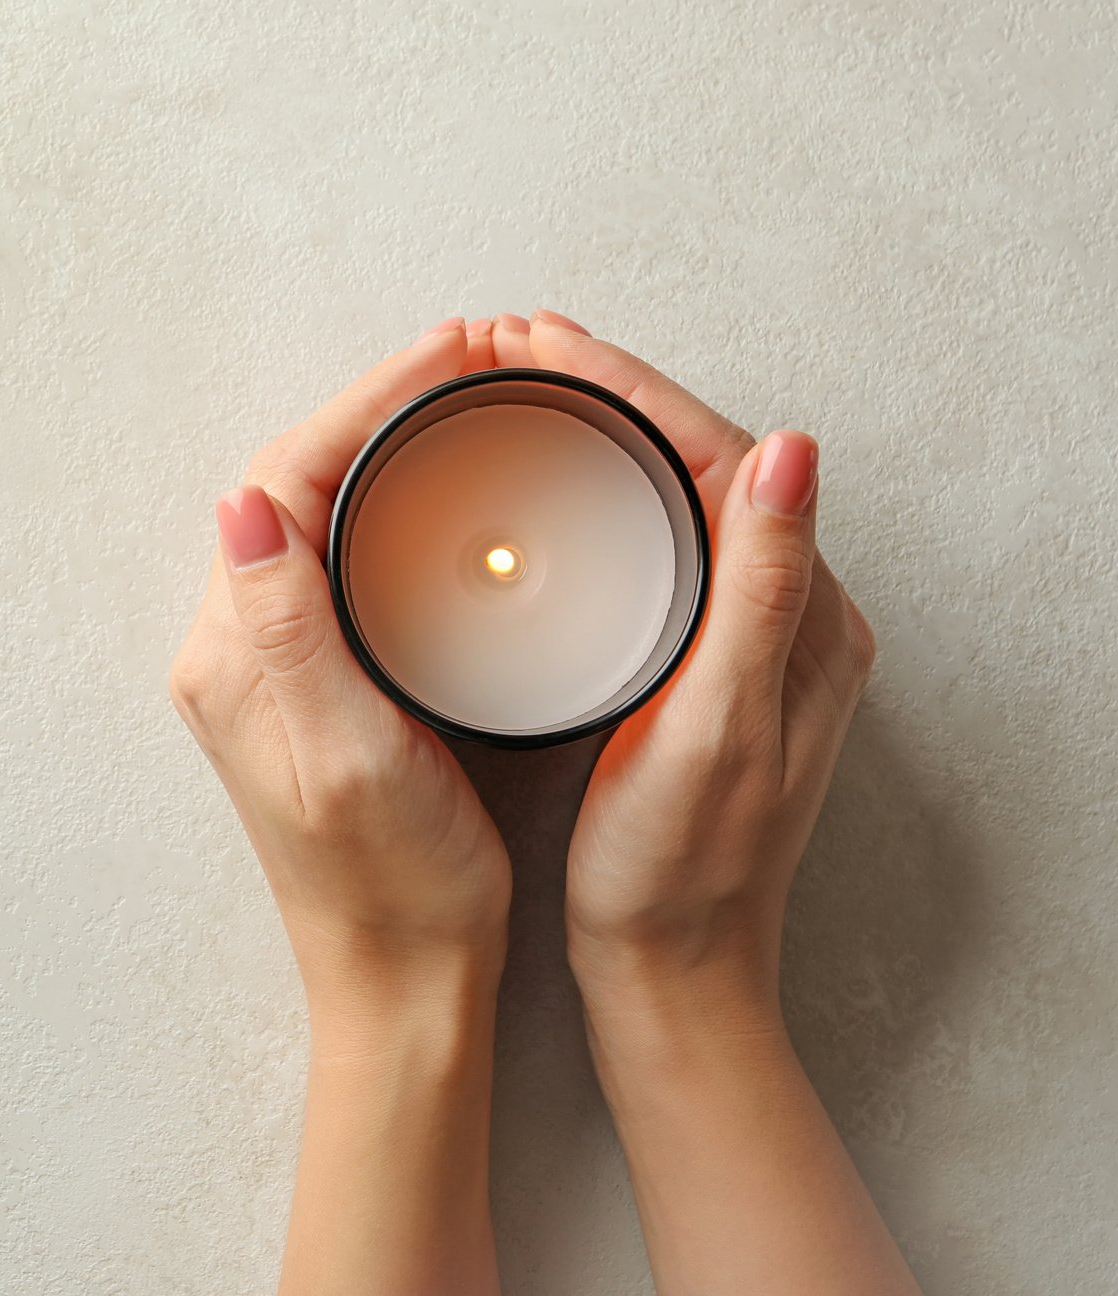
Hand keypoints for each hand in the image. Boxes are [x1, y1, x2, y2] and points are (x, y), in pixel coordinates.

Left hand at [169, 320, 512, 1017]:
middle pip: (292, 483)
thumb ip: (291, 629)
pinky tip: (438, 495)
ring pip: (314, 515)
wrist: (403, 979)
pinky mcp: (310, 687)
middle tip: (468, 360)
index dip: (366, 404)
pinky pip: (336, 562)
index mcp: (235, 658)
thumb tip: (243, 503)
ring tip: (459, 400)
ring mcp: (271, 669)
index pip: (283, 482)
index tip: (450, 357)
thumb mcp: (347, 754)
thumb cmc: (393, 886)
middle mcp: (235, 653)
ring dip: (379, 447)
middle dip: (374, 407)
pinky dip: (385, 508)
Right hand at [496, 315, 878, 1007]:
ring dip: (597, 434)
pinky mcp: (693, 665)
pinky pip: (650, 544)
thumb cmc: (682, 868)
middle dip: (604, 391)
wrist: (669, 968)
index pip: (721, 456)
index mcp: (803, 618)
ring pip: (668, 496)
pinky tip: (546, 487)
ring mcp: (736, 639)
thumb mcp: (719, 729)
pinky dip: (597, 497)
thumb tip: (791, 450)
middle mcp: (782, 615)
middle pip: (694, 460)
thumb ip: (757, 590)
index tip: (543, 345)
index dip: (630, 388)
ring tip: (518, 389)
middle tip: (510, 347)